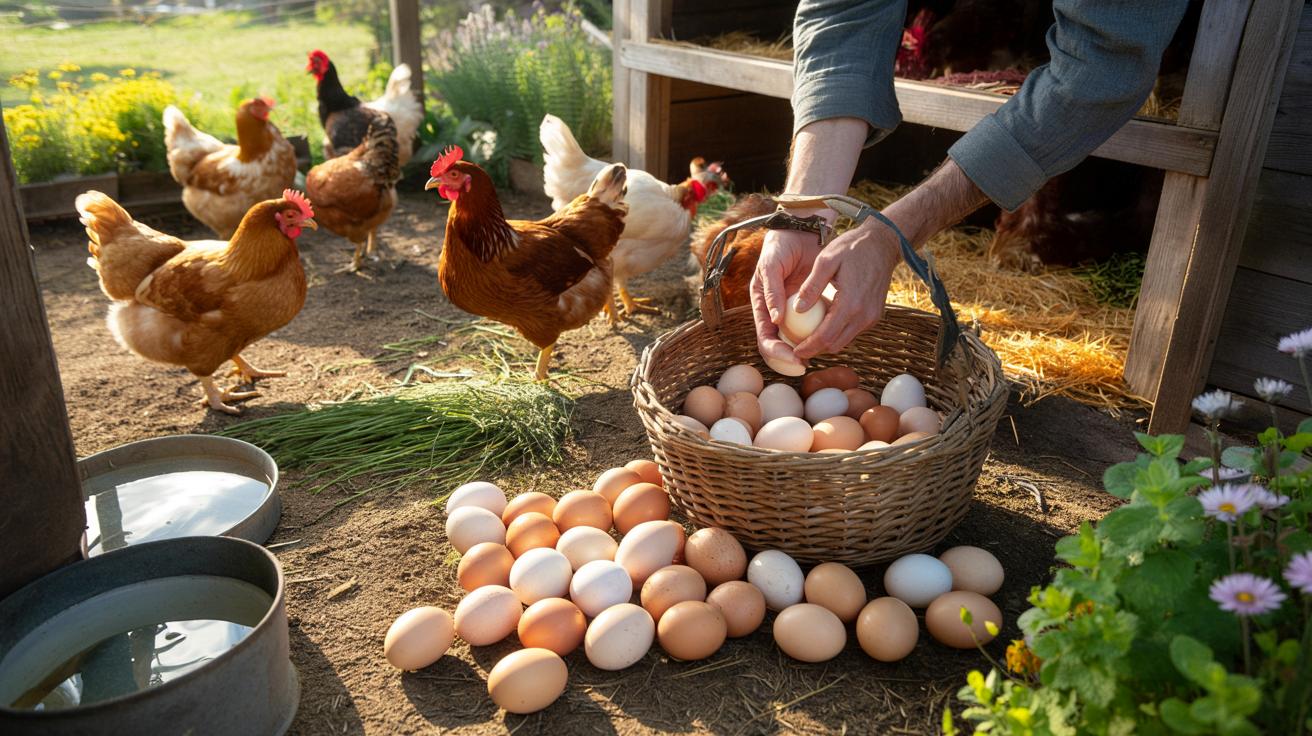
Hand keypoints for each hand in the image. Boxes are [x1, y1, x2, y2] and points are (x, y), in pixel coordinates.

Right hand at [750, 228, 822, 366]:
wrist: (800, 232)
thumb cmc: (779, 247)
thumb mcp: (771, 266)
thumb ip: (772, 291)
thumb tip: (776, 320)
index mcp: (761, 306)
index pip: (764, 338)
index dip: (776, 352)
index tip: (792, 357)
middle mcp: (776, 313)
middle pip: (780, 345)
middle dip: (790, 357)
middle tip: (806, 362)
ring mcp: (793, 311)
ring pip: (797, 339)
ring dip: (807, 349)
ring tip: (820, 353)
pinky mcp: (810, 306)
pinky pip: (814, 324)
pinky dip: (820, 332)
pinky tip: (831, 336)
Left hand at [790, 218, 901, 358]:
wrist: (883, 243)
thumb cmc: (852, 248)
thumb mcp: (826, 260)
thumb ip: (811, 286)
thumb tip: (797, 309)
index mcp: (851, 303)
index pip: (825, 337)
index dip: (808, 347)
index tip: (793, 351)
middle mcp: (864, 316)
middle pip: (835, 345)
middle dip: (815, 350)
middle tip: (797, 346)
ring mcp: (872, 317)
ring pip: (844, 341)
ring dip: (826, 342)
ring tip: (807, 337)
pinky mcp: (875, 315)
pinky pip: (853, 331)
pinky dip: (837, 333)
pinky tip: (824, 324)